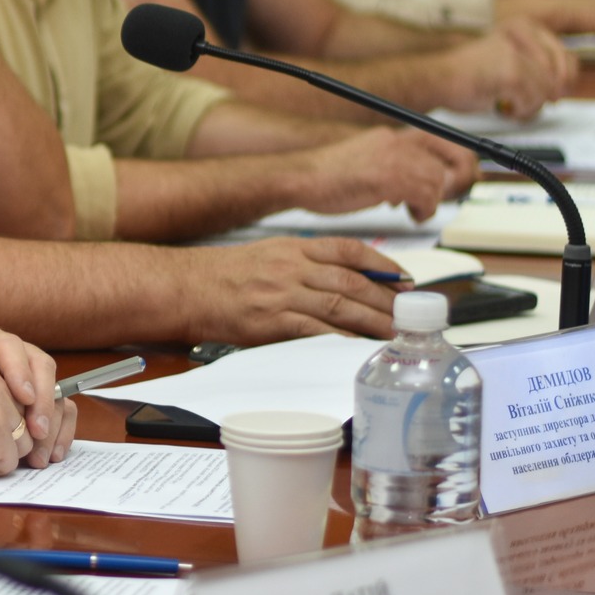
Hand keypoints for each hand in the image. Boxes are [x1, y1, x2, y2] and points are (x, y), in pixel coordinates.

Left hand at [0, 322, 65, 454]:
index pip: (6, 345)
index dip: (18, 369)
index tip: (23, 397)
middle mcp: (8, 352)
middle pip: (39, 364)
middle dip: (43, 400)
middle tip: (35, 431)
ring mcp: (25, 374)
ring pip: (56, 388)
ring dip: (54, 422)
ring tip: (42, 454)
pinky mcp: (34, 397)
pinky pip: (59, 408)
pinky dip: (60, 431)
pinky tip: (51, 454)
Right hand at [186, 237, 398, 343]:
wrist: (187, 288)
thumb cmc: (225, 275)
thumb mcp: (267, 255)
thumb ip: (303, 263)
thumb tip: (344, 280)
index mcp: (292, 247)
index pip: (348, 250)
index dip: (382, 265)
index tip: (404, 279)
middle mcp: (291, 267)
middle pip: (351, 281)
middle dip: (385, 299)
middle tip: (406, 315)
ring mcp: (282, 294)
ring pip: (341, 306)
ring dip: (373, 321)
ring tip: (393, 334)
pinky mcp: (272, 321)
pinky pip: (318, 330)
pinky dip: (343, 338)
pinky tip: (358, 346)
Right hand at [294, 127, 466, 220]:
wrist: (297, 178)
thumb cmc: (323, 178)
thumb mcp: (363, 164)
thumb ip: (390, 169)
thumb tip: (410, 188)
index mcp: (389, 136)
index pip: (441, 139)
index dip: (456, 160)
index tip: (455, 179)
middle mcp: (395, 141)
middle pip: (451, 155)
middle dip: (455, 180)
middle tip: (442, 197)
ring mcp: (392, 157)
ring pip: (438, 178)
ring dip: (433, 200)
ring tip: (416, 211)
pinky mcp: (388, 177)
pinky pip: (425, 194)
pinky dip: (424, 209)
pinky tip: (410, 215)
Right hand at [439, 20, 575, 116]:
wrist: (433, 78)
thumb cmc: (462, 73)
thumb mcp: (503, 58)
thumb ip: (532, 64)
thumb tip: (560, 85)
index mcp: (522, 25)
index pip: (564, 54)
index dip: (565, 78)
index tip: (557, 91)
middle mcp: (522, 35)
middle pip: (559, 73)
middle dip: (549, 93)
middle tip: (533, 103)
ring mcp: (517, 53)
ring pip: (545, 90)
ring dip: (530, 105)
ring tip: (511, 106)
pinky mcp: (511, 73)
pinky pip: (532, 99)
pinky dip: (520, 110)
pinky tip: (504, 107)